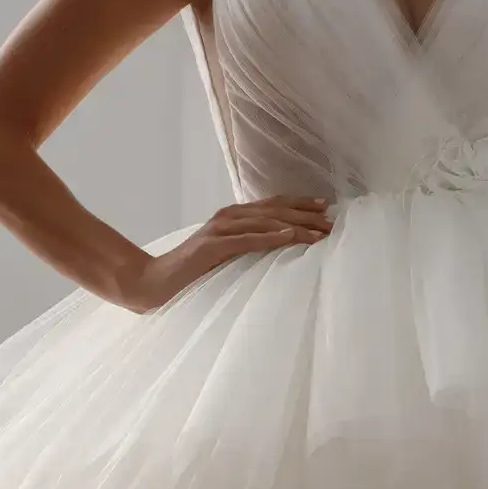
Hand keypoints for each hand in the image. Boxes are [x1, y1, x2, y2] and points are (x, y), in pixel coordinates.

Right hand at [131, 193, 336, 311]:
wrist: (155, 283)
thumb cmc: (192, 275)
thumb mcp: (226, 258)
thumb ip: (248, 248)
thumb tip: (280, 251)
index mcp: (232, 218)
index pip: (272, 206)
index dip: (300, 204)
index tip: (325, 208)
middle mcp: (228, 218)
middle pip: (274, 211)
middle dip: (305, 215)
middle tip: (332, 221)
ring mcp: (219, 230)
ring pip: (265, 222)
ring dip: (295, 226)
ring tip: (319, 231)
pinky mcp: (212, 247)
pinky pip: (246, 240)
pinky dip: (269, 237)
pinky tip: (289, 237)